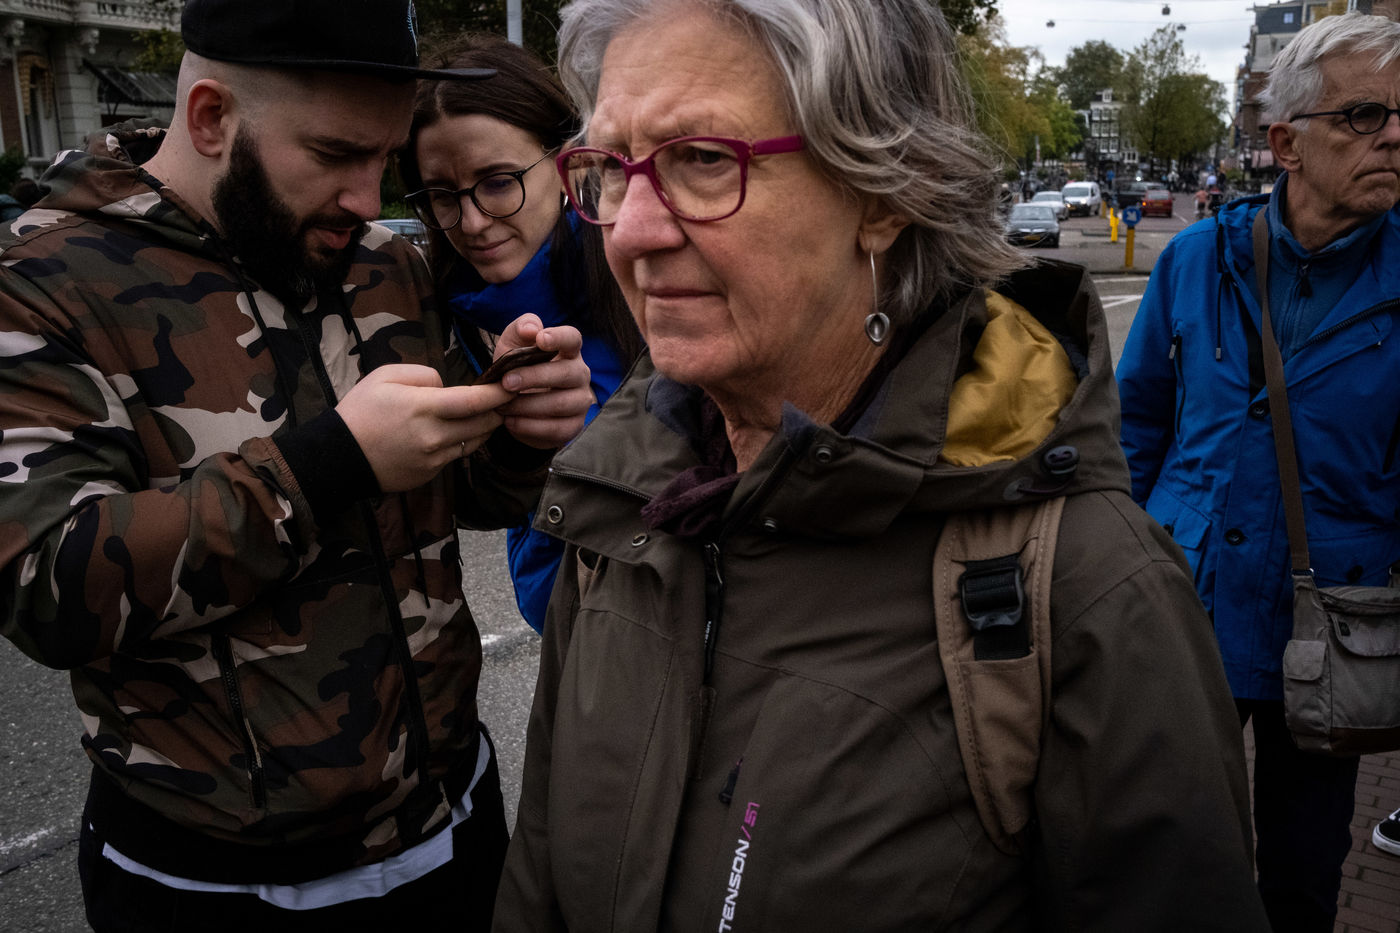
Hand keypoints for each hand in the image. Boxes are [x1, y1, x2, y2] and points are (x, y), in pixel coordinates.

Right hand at [337, 364, 513, 491]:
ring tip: (488, 414)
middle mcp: (434, 436)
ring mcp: (434, 459)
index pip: (473, 401)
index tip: (511, 385)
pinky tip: (460, 432)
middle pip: (482, 424)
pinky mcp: (431, 473)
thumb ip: (424, 375)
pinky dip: (464, 442)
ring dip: (485, 428)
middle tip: (507, 399)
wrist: (340, 456)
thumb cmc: (361, 411)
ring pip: (474, 442)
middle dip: (498, 410)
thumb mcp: (385, 376)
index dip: (497, 394)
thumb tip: (447, 386)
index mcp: (423, 408)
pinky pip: (457, 455)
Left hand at [491, 315, 593, 449]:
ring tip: (502, 406)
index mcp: (568, 351)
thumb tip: (531, 329)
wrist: (517, 406)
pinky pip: (556, 429)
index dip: (559, 338)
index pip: (572, 338)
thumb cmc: (518, 370)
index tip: (541, 339)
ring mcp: (580, 401)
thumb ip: (520, 329)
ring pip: (560, 404)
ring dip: (527, 405)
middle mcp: (580, 374)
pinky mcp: (573, 426)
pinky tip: (511, 421)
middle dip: (534, 377)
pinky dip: (529, 426)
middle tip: (506, 382)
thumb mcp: (512, 346)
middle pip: (566, 373)